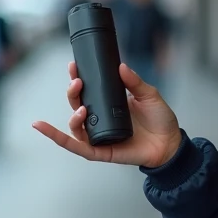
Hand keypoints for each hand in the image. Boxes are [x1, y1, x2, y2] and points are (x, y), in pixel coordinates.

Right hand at [32, 61, 181, 167]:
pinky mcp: (100, 152)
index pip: (88, 91)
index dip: (77, 79)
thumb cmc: (160, 120)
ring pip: (74, 127)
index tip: (73, 66)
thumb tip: (121, 66)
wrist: (171, 143)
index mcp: (109, 105)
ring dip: (72, 115)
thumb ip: (134, 82)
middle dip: (72, 93)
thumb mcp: (149, 95)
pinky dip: (59, 139)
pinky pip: (77, 147)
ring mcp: (99, 136)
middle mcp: (100, 120)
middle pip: (77, 106)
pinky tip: (46, 129)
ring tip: (81, 108)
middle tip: (77, 82)